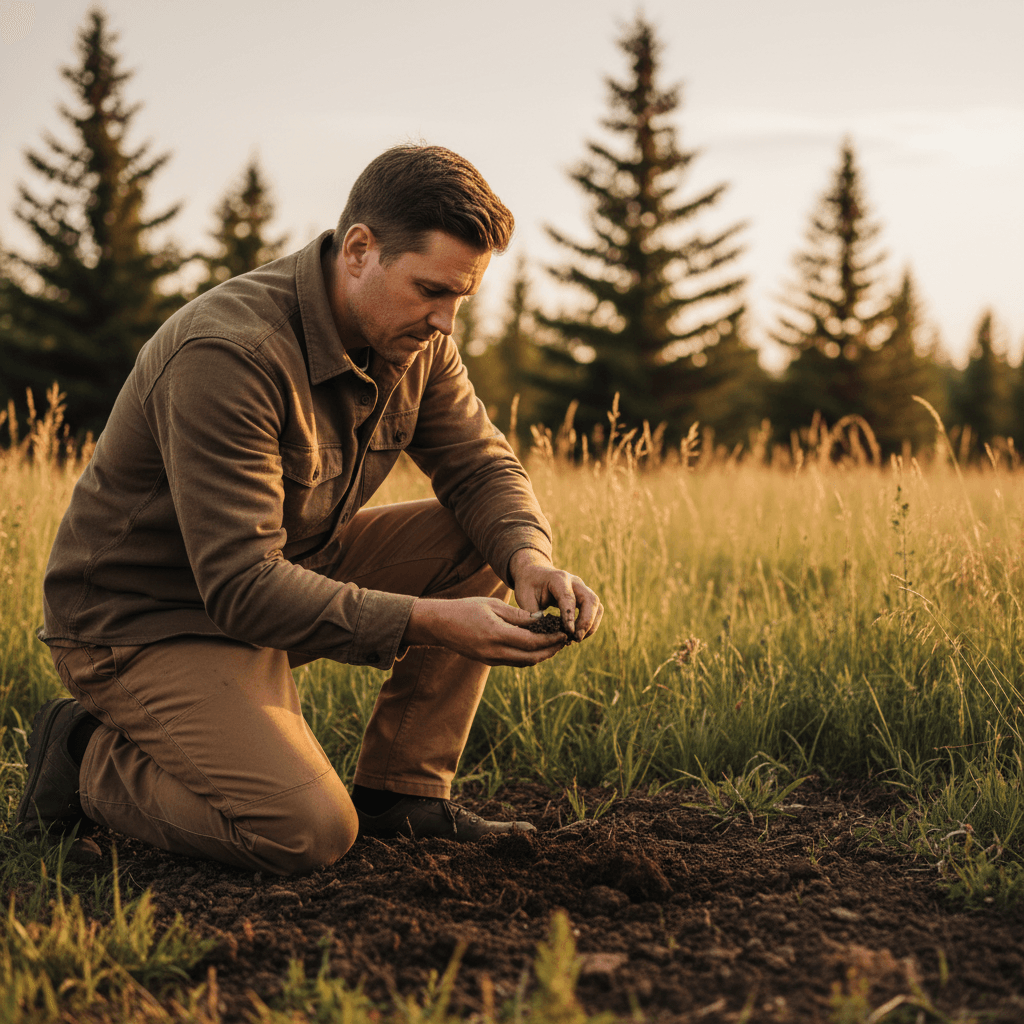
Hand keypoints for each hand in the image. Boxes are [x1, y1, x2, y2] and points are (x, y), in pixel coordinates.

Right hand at [403, 596, 569, 666]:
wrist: (439, 624)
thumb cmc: (465, 608)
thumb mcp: (493, 605)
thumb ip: (517, 615)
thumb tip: (540, 621)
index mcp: (496, 634)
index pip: (531, 642)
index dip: (550, 640)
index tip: (563, 633)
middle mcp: (494, 651)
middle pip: (531, 658)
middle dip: (550, 651)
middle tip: (563, 642)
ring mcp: (490, 659)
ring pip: (523, 663)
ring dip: (540, 656)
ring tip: (553, 645)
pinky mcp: (488, 661)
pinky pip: (513, 662)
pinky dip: (528, 656)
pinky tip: (535, 647)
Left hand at [508, 549, 602, 642]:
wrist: (535, 573)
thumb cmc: (528, 585)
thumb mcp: (524, 598)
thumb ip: (533, 614)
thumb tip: (546, 633)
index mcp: (558, 579)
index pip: (568, 598)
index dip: (570, 616)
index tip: (569, 632)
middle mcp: (574, 581)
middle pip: (590, 600)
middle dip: (586, 621)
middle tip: (576, 638)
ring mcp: (582, 588)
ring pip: (596, 605)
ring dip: (591, 624)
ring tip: (577, 639)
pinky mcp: (585, 596)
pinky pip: (596, 610)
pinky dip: (591, 624)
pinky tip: (578, 634)